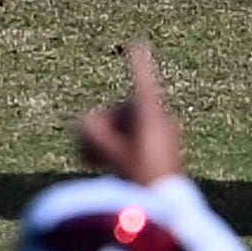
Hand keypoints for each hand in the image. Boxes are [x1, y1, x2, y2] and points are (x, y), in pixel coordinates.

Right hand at [73, 40, 187, 187]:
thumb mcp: (110, 151)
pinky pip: (132, 141)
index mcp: (152, 115)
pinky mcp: (160, 153)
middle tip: (84, 153)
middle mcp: (159, 122)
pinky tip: (96, 164)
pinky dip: (115, 148)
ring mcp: (161, 138)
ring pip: (124, 128)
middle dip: (100, 127)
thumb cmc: (143, 177)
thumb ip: (92, 131)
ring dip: (104, 141)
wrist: (168, 208)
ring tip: (88, 162)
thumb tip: (84, 123)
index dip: (137, 62)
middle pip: (120, 111)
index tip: (137, 43)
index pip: (141, 82)